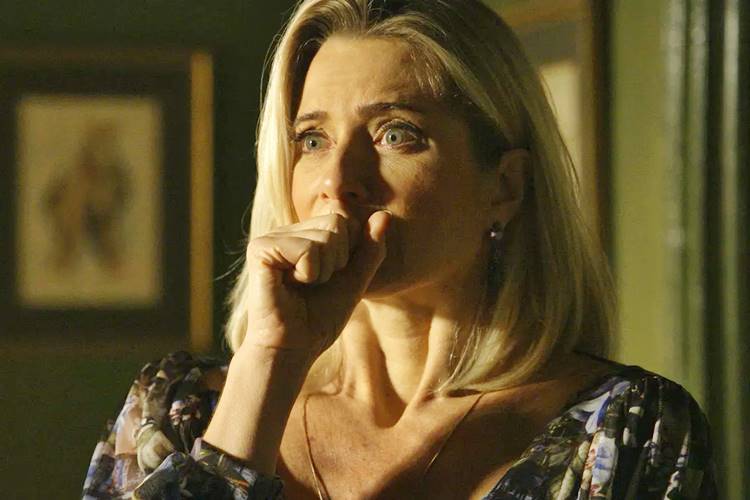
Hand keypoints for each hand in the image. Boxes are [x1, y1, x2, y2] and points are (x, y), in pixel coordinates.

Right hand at [240, 210, 389, 357]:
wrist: (292, 349)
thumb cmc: (318, 319)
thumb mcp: (354, 281)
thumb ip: (370, 249)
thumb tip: (384, 214)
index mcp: (304, 235)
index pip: (346, 220)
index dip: (348, 254)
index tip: (328, 279)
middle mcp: (286, 231)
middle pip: (337, 223)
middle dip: (337, 260)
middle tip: (314, 284)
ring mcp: (271, 238)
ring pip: (325, 236)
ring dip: (323, 271)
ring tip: (302, 287)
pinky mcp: (261, 249)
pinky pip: (307, 249)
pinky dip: (309, 273)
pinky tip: (290, 286)